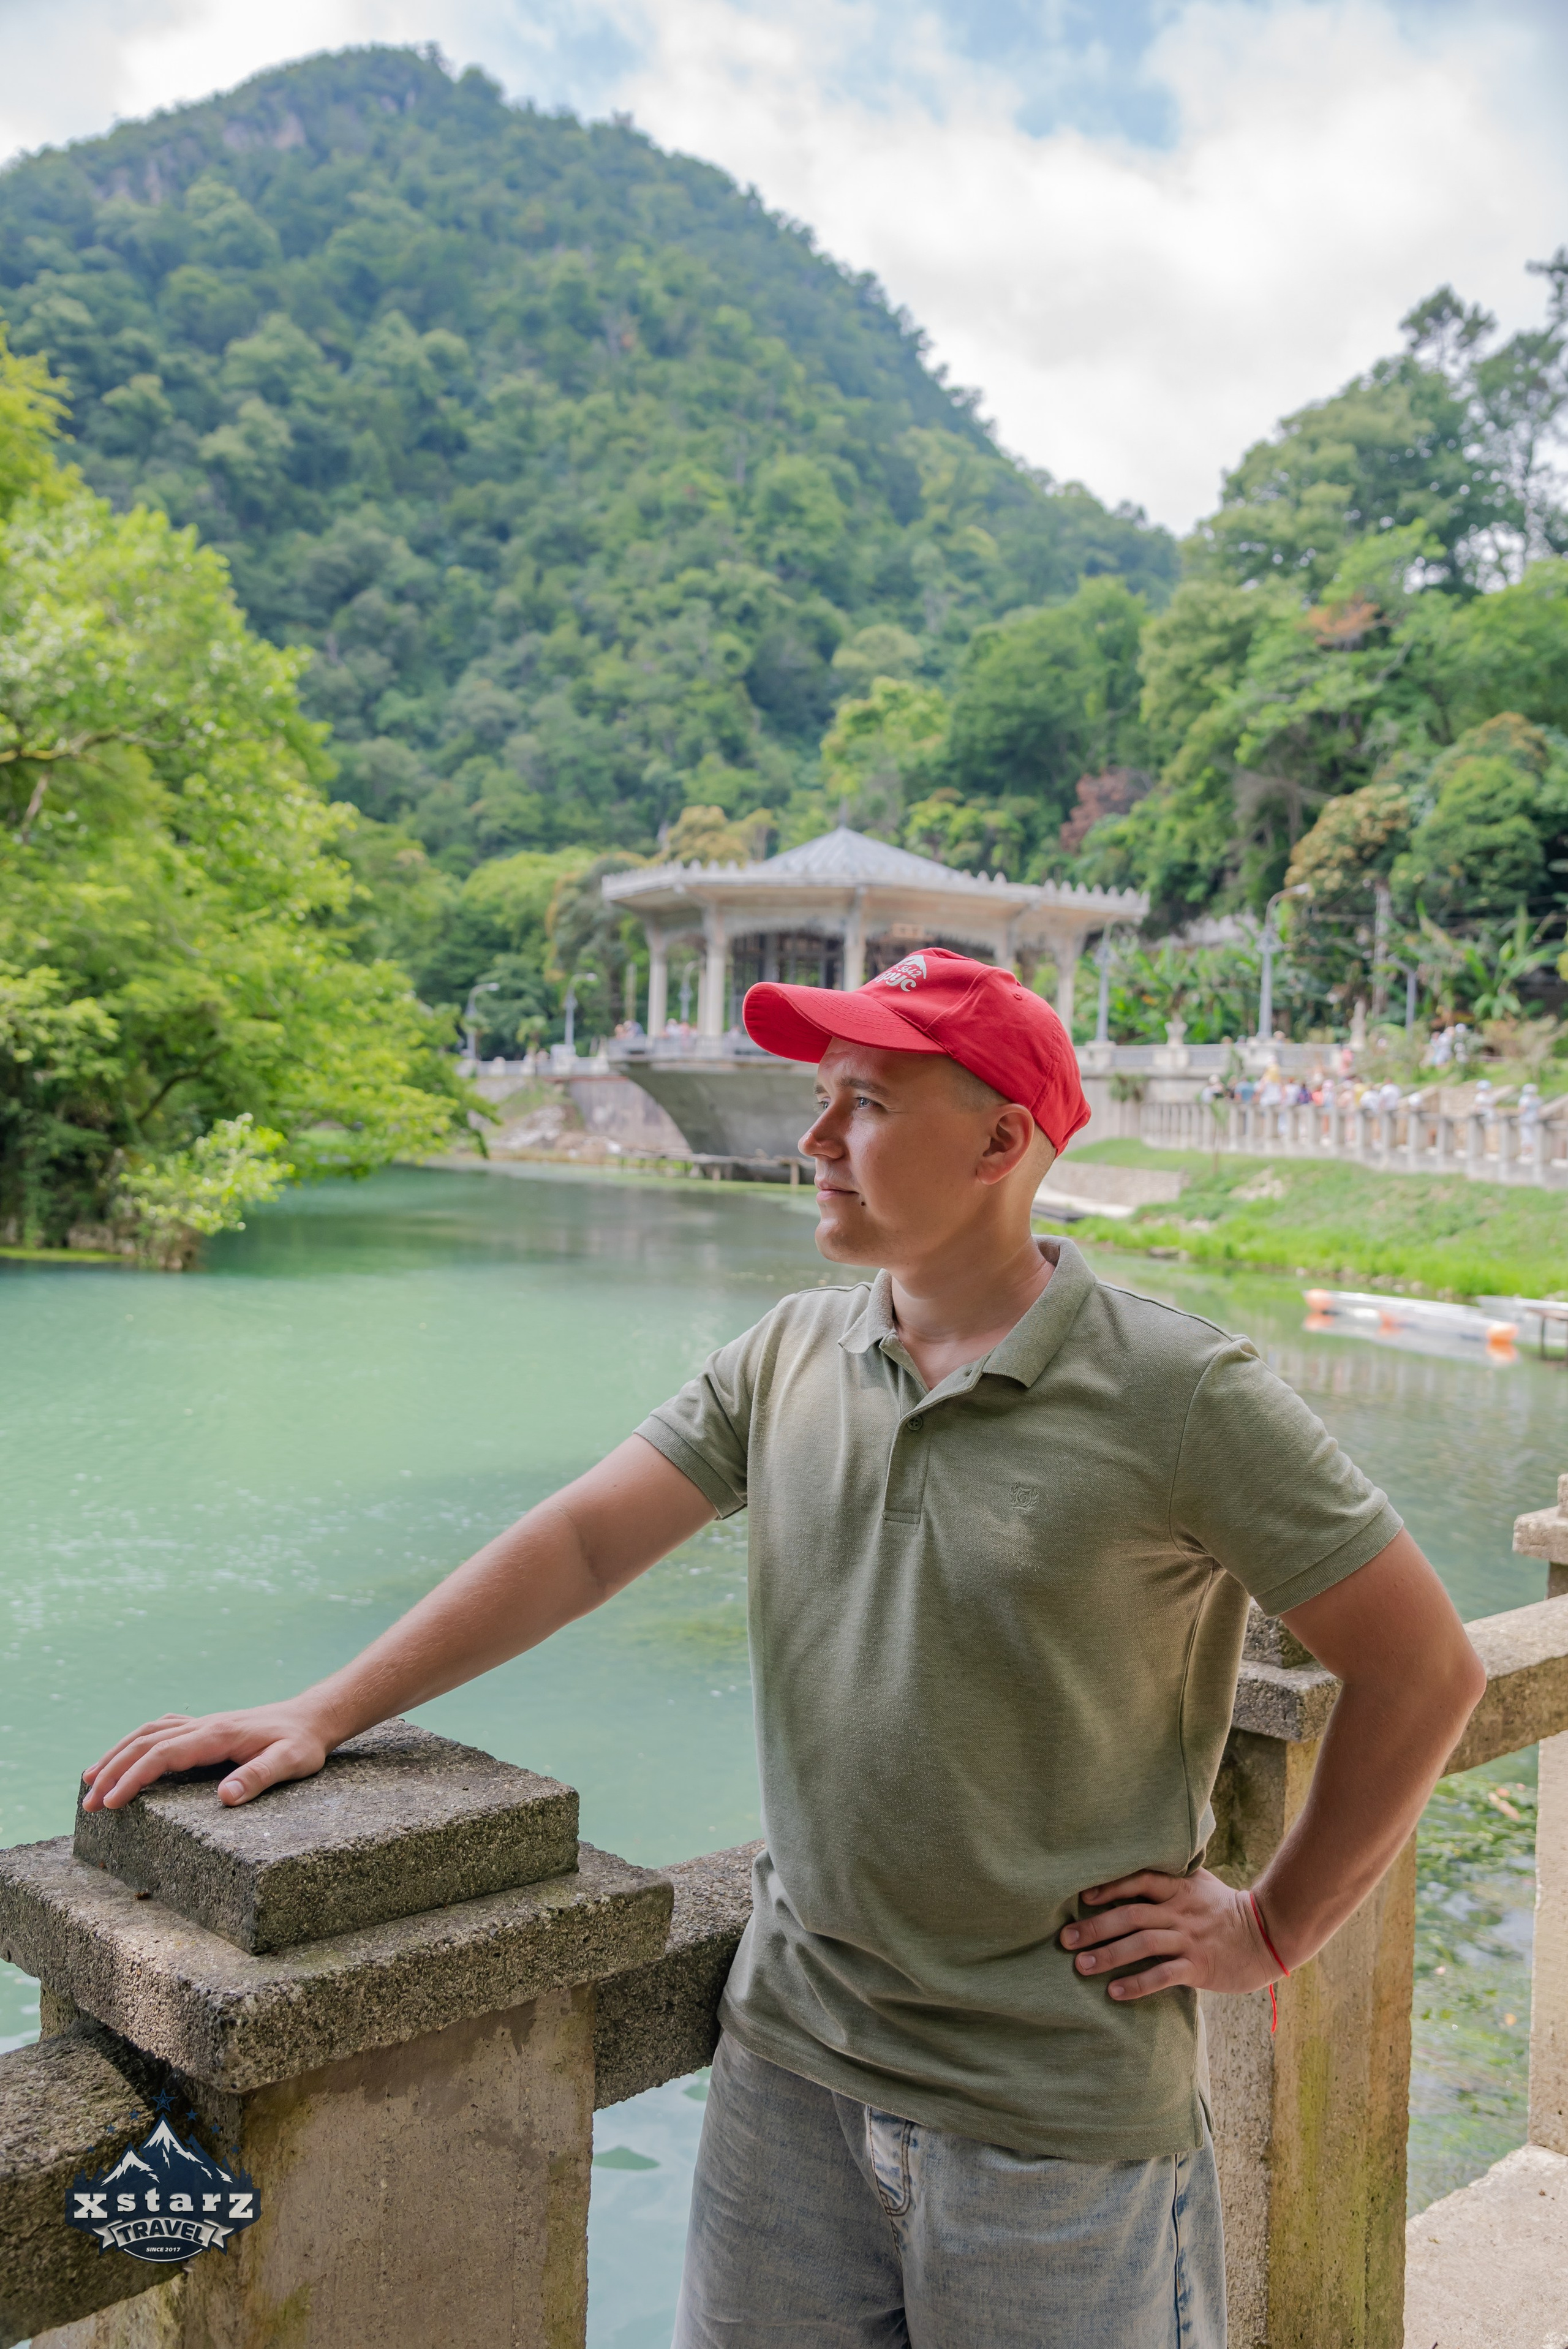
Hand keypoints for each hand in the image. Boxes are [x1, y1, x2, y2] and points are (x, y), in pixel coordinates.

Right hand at [81, 1702, 337, 1812]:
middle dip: (112, 1771)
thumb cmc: (302, 1744)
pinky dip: (135, 1742)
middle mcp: (203, 1725)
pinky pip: (160, 1730)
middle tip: (88, 1803)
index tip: (111, 1802)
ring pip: (147, 1733)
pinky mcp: (204, 1728)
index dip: (133, 1778)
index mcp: (217, 1735)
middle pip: (145, 1742)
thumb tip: (224, 1799)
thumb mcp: (291, 1762)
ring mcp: (202, 1723)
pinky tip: (126, 1756)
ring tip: (89, 1780)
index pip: (162, 1755)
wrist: (313, 1717)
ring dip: (116, 1754)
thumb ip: (259, 1777)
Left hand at [1059, 1867, 1277, 2000]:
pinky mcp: (1199, 1967)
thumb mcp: (1200, 1883)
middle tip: (1066, 1939)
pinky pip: (1163, 1975)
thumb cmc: (1226, 1909)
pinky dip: (1136, 1983)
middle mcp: (1180, 1911)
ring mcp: (1189, 1939)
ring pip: (1142, 1945)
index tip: (1081, 1897)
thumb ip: (1169, 1878)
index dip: (1109, 1887)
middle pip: (1131, 1915)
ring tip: (1081, 1966)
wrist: (1268, 1935)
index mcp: (1179, 1888)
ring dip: (1108, 1955)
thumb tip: (1131, 1872)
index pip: (1138, 1880)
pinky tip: (1114, 1992)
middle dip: (1095, 1927)